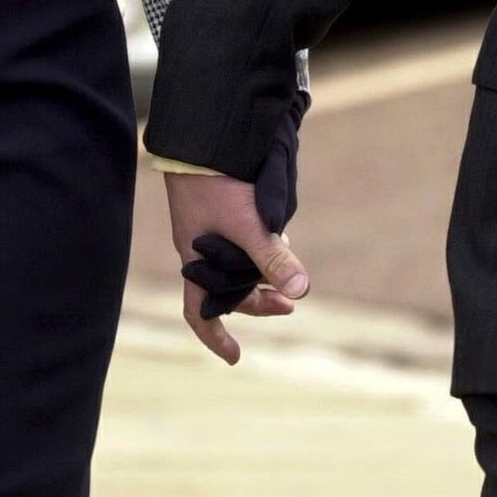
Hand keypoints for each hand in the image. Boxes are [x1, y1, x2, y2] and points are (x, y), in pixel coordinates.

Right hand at [166, 173, 309, 363]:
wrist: (203, 139)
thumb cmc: (216, 184)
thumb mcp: (248, 226)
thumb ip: (272, 258)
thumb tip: (300, 293)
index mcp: (195, 263)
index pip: (199, 313)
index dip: (216, 338)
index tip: (236, 357)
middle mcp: (199, 251)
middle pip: (228, 290)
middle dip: (258, 301)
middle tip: (290, 306)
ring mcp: (208, 231)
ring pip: (237, 264)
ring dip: (262, 271)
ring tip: (288, 260)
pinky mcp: (220, 210)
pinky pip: (241, 239)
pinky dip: (261, 244)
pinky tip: (280, 234)